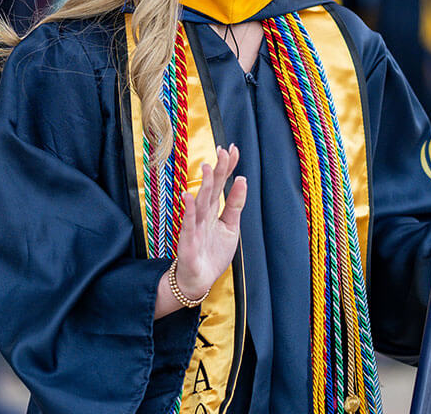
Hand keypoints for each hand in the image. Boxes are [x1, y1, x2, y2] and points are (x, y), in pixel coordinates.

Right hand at [156, 145, 245, 316]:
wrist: (199, 280)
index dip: (227, 167)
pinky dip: (188, 210)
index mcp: (214, 210)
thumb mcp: (230, 227)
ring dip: (205, 185)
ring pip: (200, 202)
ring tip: (209, 168)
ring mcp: (194, 226)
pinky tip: (189, 197)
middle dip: (218, 170)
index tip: (232, 148)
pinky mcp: (187, 241)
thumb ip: (235, 204)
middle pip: (211, 188)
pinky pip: (187, 223)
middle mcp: (203, 214)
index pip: (221, 184)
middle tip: (223, 151)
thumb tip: (242, 179)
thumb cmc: (213, 253)